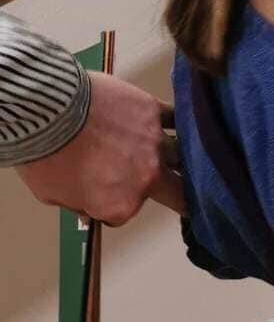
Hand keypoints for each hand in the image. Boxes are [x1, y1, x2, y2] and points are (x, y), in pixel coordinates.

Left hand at [18, 72, 179, 224]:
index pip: (126, 211)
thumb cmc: (45, 156)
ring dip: (176, 157)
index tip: (103, 192)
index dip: (114, 202)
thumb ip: (79, 204)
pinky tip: (179, 123)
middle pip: (178, 193)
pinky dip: (176, 123)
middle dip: (177, 195)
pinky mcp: (153, 110)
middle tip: (177, 192)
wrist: (48, 112)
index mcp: (122, 204)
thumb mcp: (52, 195)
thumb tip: (90, 204)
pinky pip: (174, 118)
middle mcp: (147, 176)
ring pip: (180, 155)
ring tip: (175, 153)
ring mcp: (154, 142)